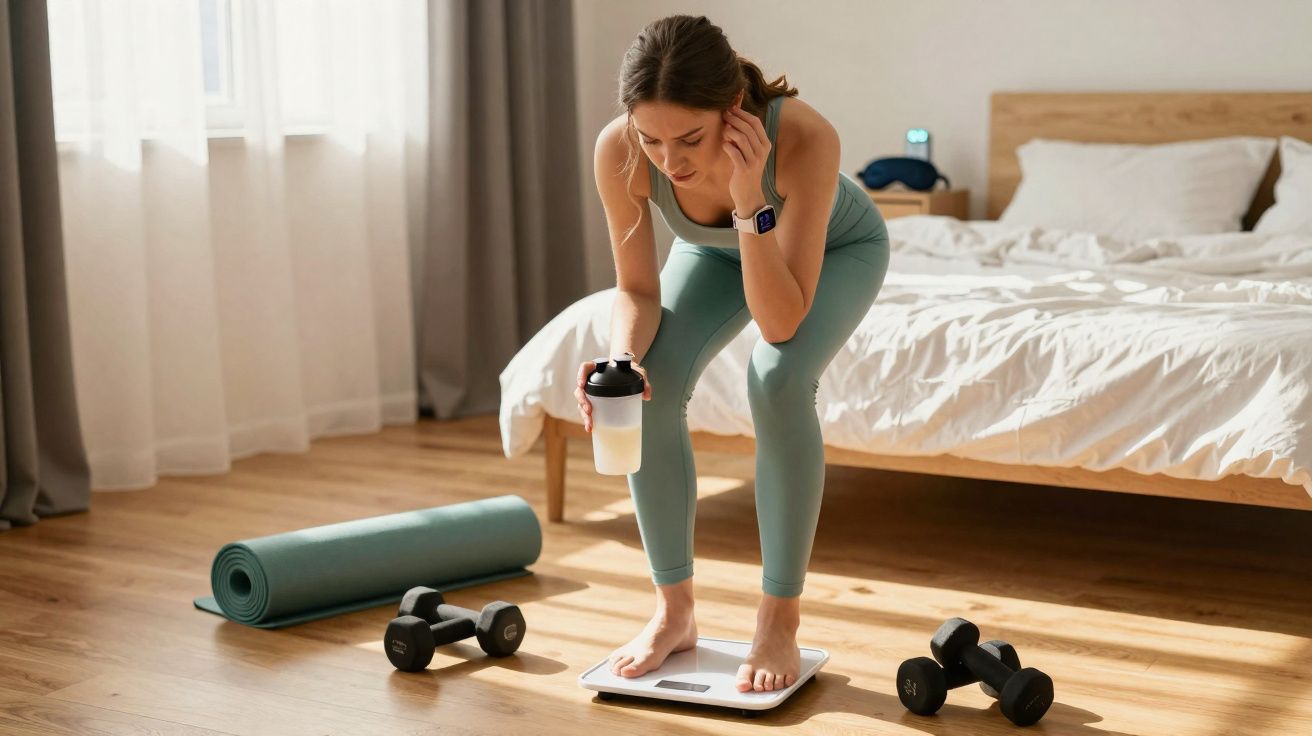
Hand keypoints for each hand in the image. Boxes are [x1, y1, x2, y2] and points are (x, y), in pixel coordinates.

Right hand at [576, 360, 652, 432]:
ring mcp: (591, 391)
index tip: (581, 384)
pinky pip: (587, 410)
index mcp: (598, 368)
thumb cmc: (630, 371)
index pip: (585, 368)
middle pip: (580, 389)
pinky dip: (588, 419)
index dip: (580, 375)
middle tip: (589, 410)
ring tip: (590, 424)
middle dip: (582, 401)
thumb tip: (647, 395)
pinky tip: (591, 428)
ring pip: (581, 402)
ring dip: (583, 414)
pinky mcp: (594, 401)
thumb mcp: (638, 373)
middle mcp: (591, 380)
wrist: (629, 374)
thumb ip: (644, 382)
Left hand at [721, 98, 770, 212]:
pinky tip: (724, 144)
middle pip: (748, 128)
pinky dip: (727, 145)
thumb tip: (732, 118)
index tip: (731, 108)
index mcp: (765, 144)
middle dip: (734, 119)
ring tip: (723, 131)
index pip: (755, 122)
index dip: (742, 113)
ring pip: (741, 138)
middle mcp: (762, 151)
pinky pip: (734, 152)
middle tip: (724, 115)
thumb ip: (744, 137)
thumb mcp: (750, 152)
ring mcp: (754, 161)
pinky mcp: (744, 170)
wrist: (749, 194)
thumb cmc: (746, 169)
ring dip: (729, 131)